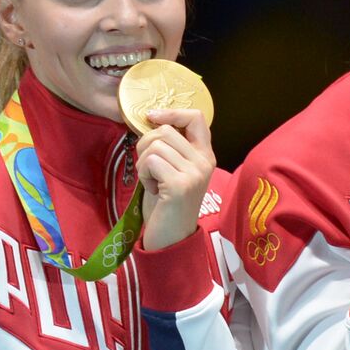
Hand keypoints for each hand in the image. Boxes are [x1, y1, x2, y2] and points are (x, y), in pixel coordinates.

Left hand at [137, 107, 217, 250]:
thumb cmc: (167, 203)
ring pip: (155, 145)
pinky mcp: (181, 184)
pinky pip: (150, 161)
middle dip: (146, 145)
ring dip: (143, 163)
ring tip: (153, 181)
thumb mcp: (174, 169)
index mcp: (206, 155)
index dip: (172, 112)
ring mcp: (195, 172)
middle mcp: (205, 161)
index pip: (196, 117)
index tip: (151, 117)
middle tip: (150, 169)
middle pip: (166, 130)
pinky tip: (153, 189)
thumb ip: (172, 147)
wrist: (171, 237)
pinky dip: (144, 174)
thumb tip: (151, 121)